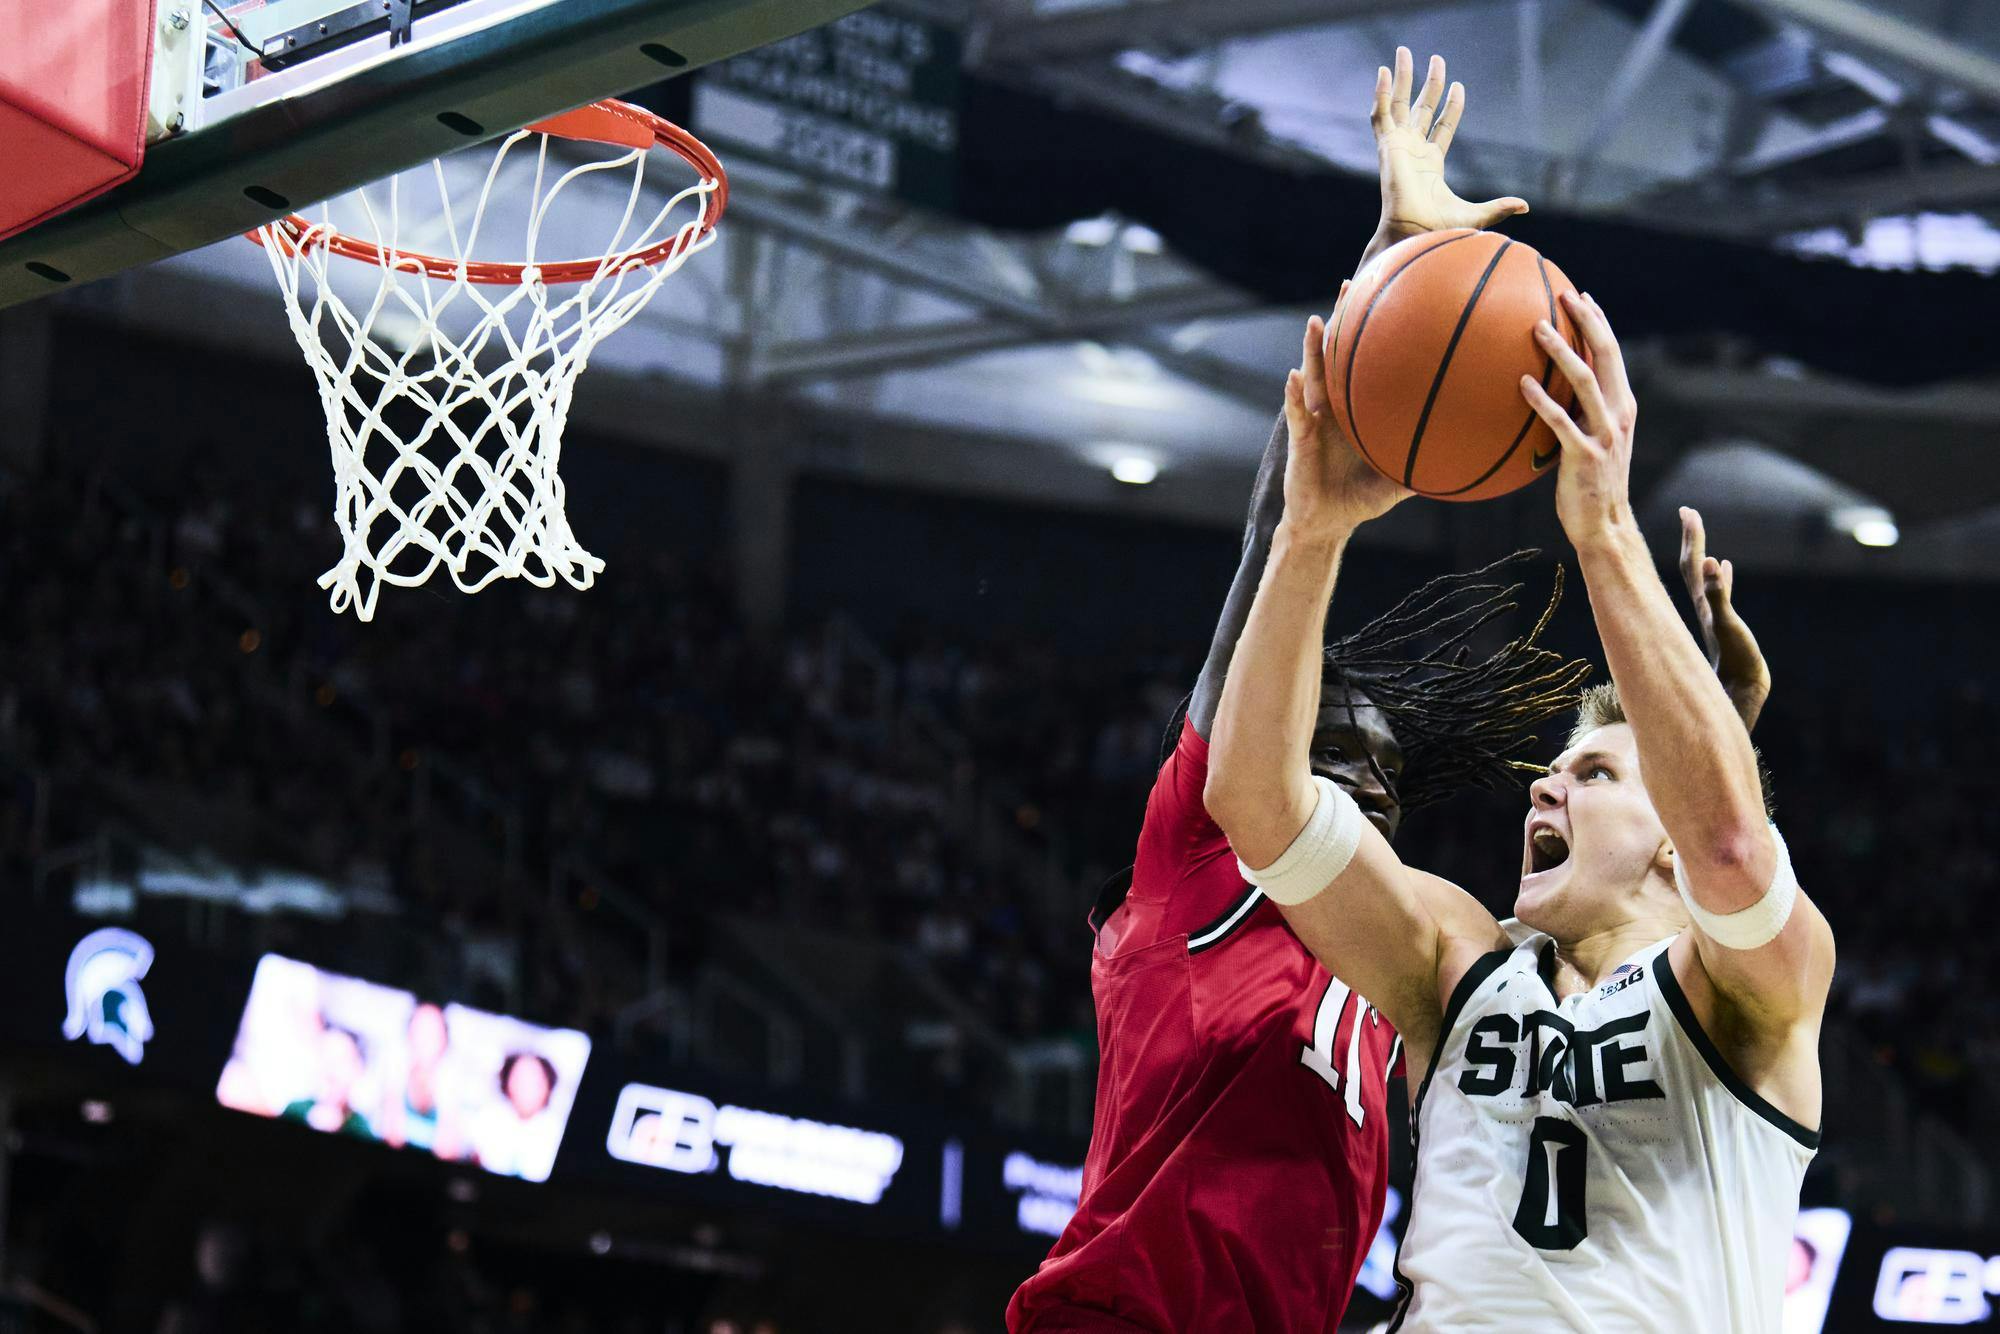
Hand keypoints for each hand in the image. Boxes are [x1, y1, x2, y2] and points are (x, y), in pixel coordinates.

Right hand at [1283, 285, 1410, 536]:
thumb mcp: (1399, 481)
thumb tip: (1472, 462)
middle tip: (1353, 284)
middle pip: (1339, 353)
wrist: (1326, 522)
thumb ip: (1428, 467)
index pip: (1368, 360)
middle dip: (1344, 319)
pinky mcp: (1299, 438)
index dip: (1375, 330)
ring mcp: (1316, 418)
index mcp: (1359, 408)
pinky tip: (1293, 376)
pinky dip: (1294, 394)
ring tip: (1318, 322)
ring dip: (1313, 348)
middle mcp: (1336, 406)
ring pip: (1314, 375)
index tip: (1390, 295)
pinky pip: (1298, 413)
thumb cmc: (1361, 500)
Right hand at [1367, 47, 1527, 258]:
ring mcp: (1398, 147)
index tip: (1460, 86)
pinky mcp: (1386, 147)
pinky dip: (1381, 93)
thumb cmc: (1437, 229)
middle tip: (1436, 58)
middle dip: (1428, 84)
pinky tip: (1384, 71)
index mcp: (1431, 164)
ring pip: (1398, 105)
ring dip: (1402, 79)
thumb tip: (1525, 206)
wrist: (1413, 233)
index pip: (1442, 127)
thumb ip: (1499, 206)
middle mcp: (1412, 152)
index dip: (1452, 107)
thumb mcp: (1475, 214)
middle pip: (1420, 109)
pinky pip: (1381, 115)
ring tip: (1403, 52)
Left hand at [1520, 291, 1637, 547]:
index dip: (1599, 322)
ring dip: (1561, 351)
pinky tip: (1521, 383)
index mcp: (1621, 405)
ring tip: (1536, 327)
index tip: (1580, 296)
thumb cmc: (1588, 484)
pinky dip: (1542, 400)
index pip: (1612, 353)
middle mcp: (1619, 414)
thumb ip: (1576, 413)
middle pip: (1606, 355)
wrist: (1604, 526)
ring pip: (1585, 381)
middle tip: (1561, 294)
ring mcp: (1604, 434)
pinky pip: (1560, 422)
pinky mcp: (1584, 456)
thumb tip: (1544, 388)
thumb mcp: (1589, 441)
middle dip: (1587, 320)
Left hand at [1679, 506, 1770, 730]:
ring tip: (1700, 536)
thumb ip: (1720, 595)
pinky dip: (1724, 577)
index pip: (1691, 564)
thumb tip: (1712, 563)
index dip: (1691, 537)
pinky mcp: (1725, 625)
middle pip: (1692, 566)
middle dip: (1691, 539)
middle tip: (1689, 512)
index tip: (1689, 510)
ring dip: (1703, 555)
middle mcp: (1703, 606)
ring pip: (1705, 578)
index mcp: (1702, 603)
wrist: (1741, 692)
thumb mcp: (1727, 624)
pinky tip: (1726, 567)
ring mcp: (1713, 615)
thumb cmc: (1736, 661)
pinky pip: (1722, 593)